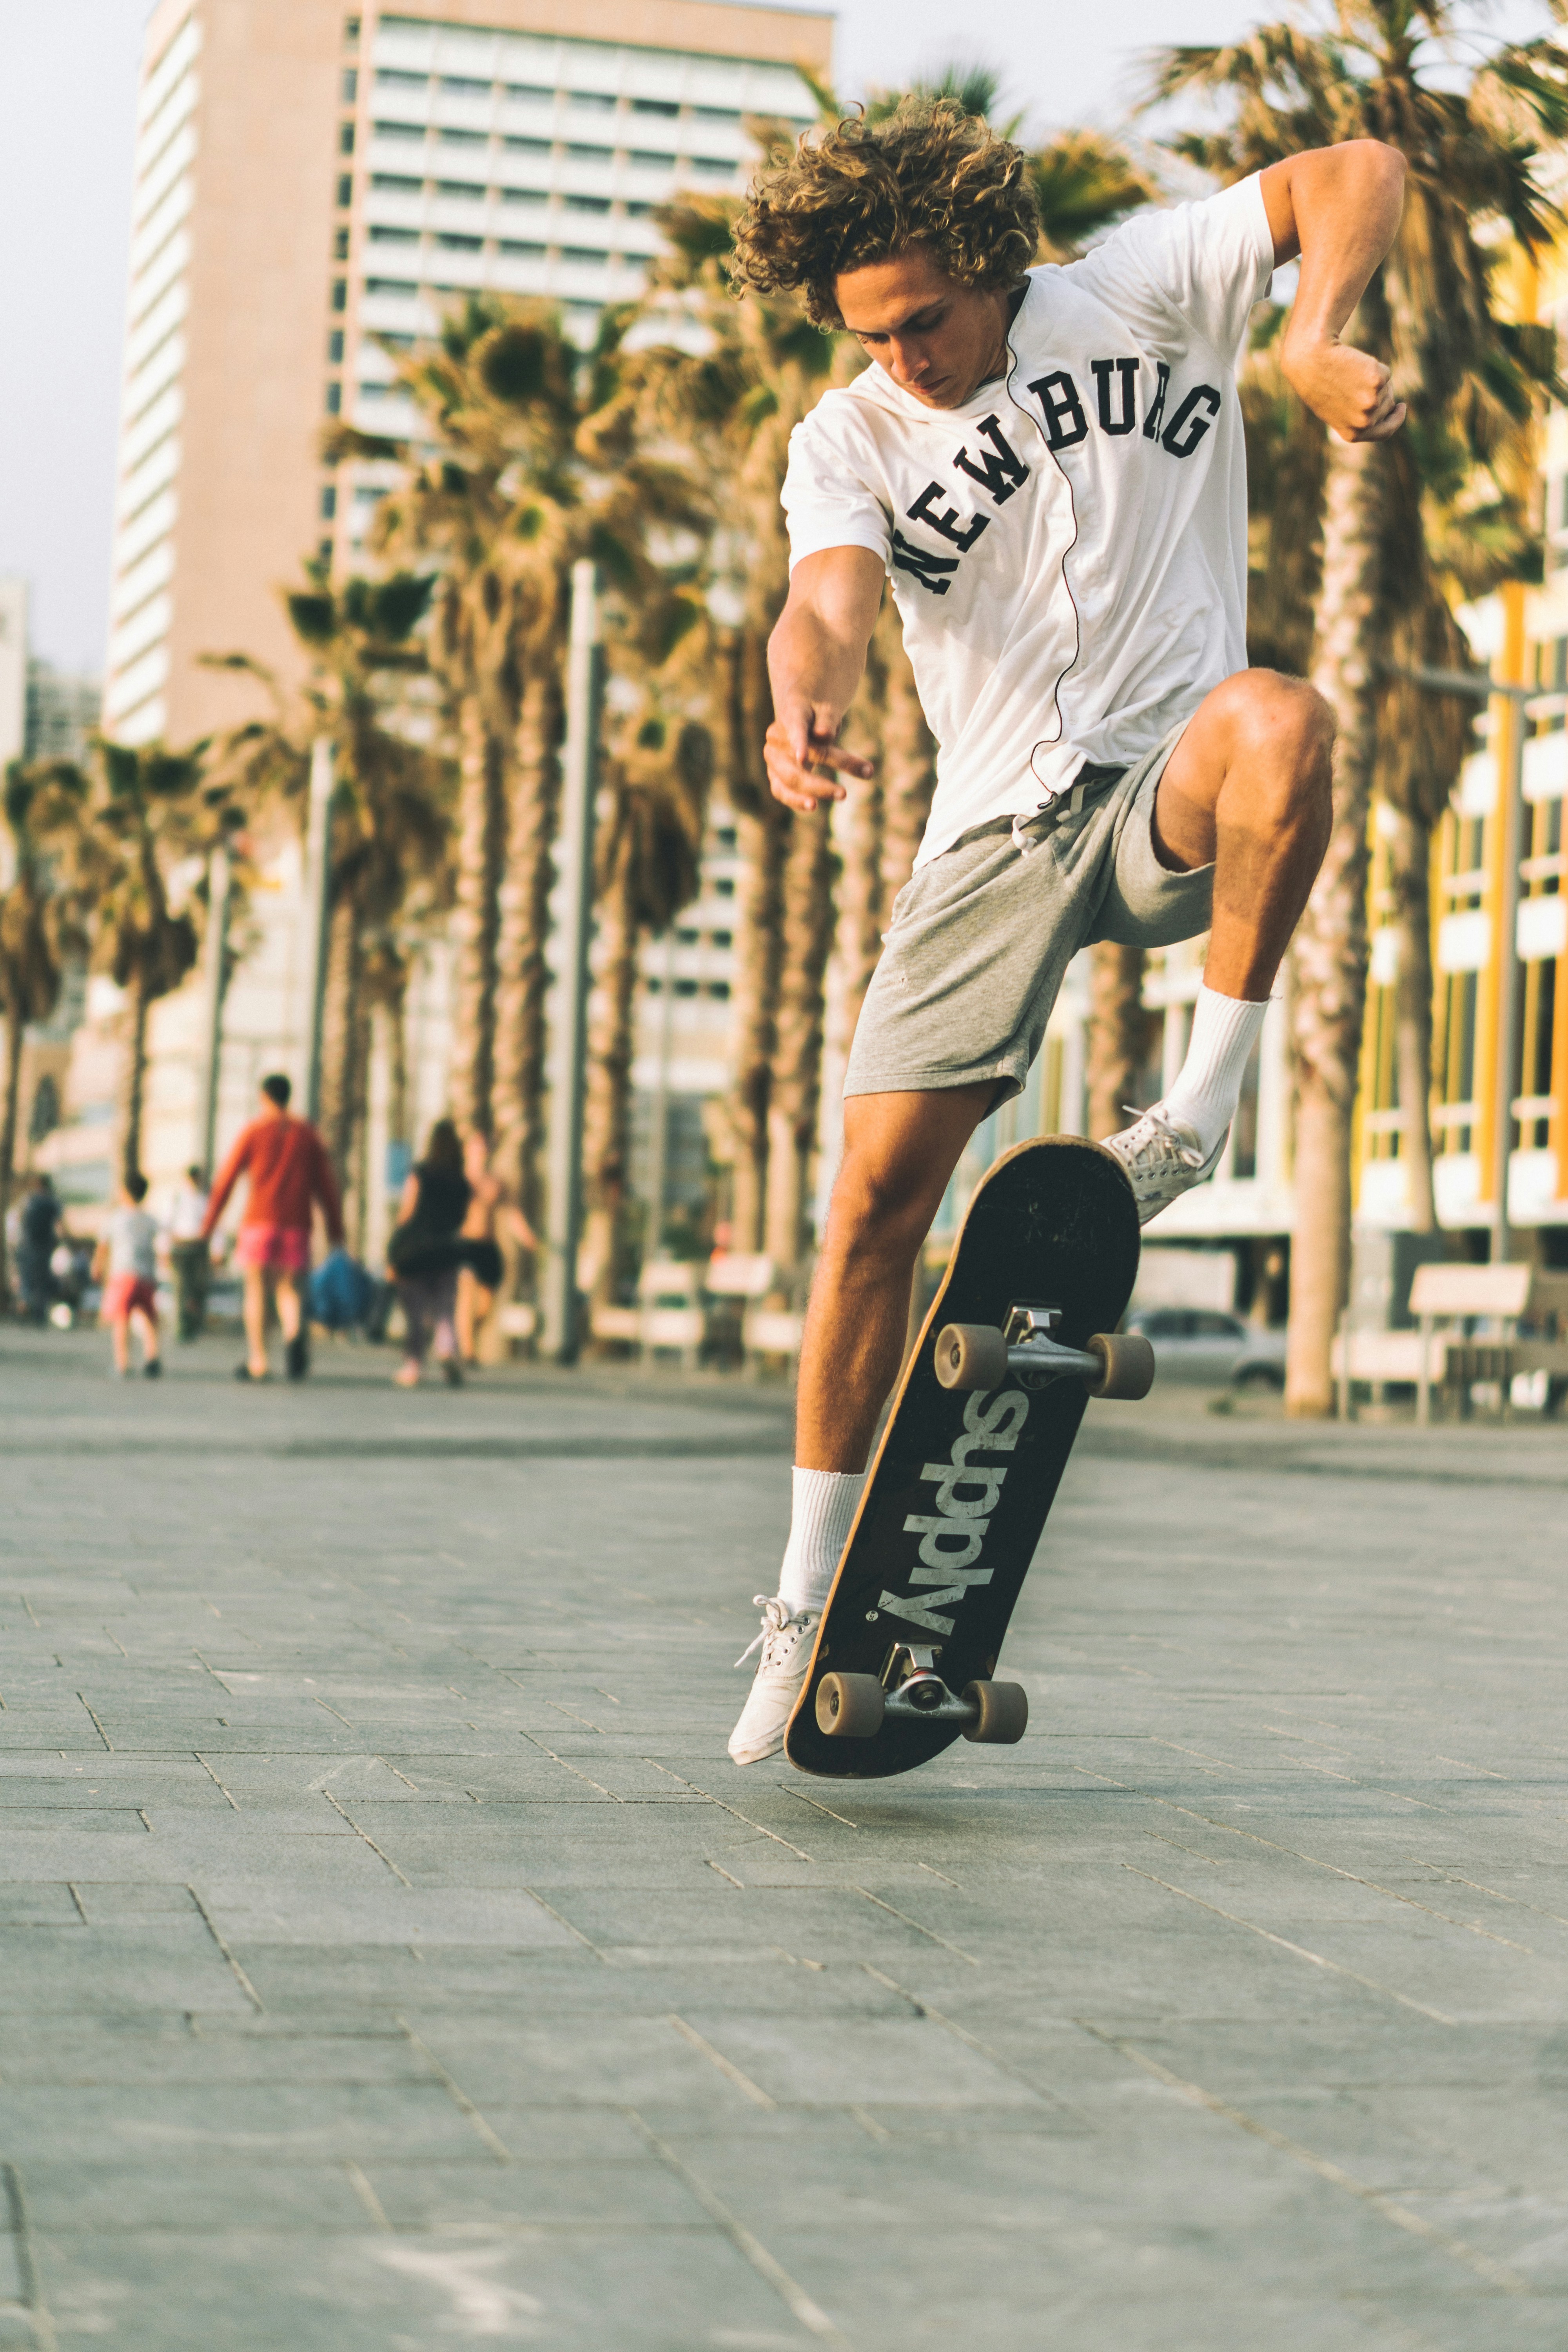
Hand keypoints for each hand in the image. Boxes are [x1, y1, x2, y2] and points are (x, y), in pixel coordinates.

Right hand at [763, 706, 874, 814]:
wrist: (800, 714)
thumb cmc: (818, 710)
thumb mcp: (827, 707)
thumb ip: (827, 719)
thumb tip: (825, 735)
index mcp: (790, 714)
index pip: (795, 728)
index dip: (798, 743)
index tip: (803, 759)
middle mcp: (776, 738)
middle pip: (797, 762)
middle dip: (821, 778)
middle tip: (845, 793)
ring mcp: (773, 757)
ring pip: (790, 780)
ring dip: (814, 791)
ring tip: (840, 796)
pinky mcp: (774, 774)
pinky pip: (781, 791)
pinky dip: (796, 800)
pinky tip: (813, 806)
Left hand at [1282, 331, 1404, 443]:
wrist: (1310, 362)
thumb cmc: (1318, 384)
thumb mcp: (1335, 409)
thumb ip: (1356, 416)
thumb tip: (1378, 408)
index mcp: (1353, 434)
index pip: (1384, 432)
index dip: (1395, 420)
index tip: (1400, 407)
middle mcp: (1365, 421)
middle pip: (1388, 406)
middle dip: (1380, 393)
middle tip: (1356, 381)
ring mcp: (1372, 402)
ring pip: (1387, 388)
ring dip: (1374, 380)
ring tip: (1350, 374)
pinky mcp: (1378, 380)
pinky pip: (1385, 373)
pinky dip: (1374, 366)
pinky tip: (1355, 365)